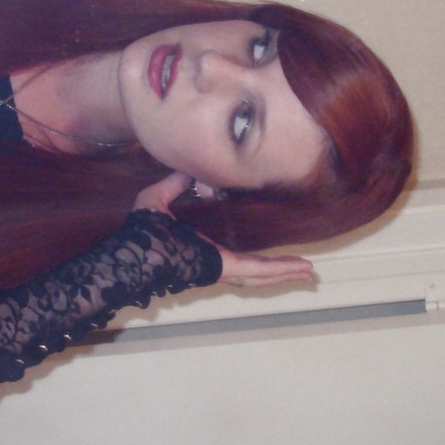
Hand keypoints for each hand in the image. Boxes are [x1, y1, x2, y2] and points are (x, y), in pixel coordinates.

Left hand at [133, 171, 314, 288]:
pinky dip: (280, 269)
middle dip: (278, 270)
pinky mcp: (225, 266)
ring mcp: (221, 267)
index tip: (270, 252)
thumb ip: (174, 184)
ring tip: (309, 273)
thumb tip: (188, 170)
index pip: (234, 253)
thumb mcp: (157, 199)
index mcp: (201, 248)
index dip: (252, 254)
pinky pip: (257, 270)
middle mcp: (214, 261)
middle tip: (302, 269)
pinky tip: (301, 269)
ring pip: (261, 273)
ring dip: (285, 272)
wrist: (135, 252)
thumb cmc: (141, 232)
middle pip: (254, 269)